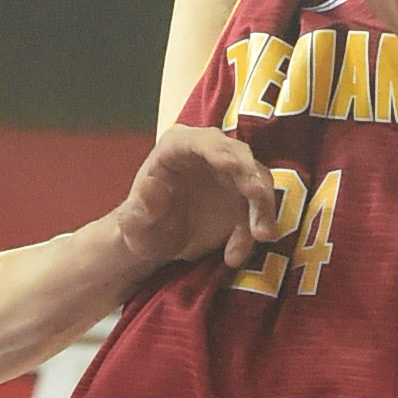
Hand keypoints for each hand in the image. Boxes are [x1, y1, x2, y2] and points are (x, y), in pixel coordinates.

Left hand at [114, 123, 275, 275]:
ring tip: (261, 236)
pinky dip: (254, 230)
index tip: (232, 166)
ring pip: (258, 181)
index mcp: (177, 146)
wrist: (158, 242)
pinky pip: (259, 208)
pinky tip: (233, 256)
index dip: (220, 151)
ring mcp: (231, 172)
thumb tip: (149, 187)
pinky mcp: (244, 195)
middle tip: (258, 196)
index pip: (202, 141)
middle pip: (240, 156)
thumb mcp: (134, 222)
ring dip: (263, 208)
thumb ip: (139, 208)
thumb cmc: (141, 226)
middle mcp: (209, 152)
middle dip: (252, 177)